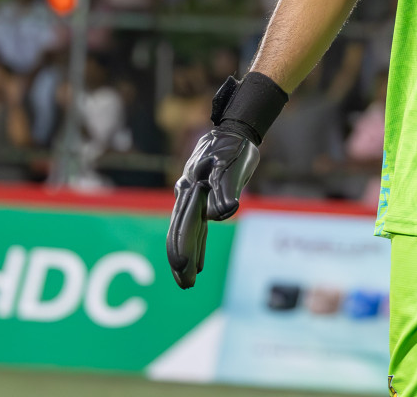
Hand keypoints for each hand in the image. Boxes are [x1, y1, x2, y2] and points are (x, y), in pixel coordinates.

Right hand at [166, 127, 259, 288]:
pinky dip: (197, 244)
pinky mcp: (205, 198)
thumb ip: (226, 189)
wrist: (235, 130)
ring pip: (188, 232)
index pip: (185, 223)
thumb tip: (221, 215)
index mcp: (192, 188)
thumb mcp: (232, 165)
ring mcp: (195, 197)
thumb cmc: (234, 146)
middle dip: (181, 260)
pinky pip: (197, 226)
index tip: (183, 267)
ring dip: (188, 257)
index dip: (183, 246)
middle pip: (181, 232)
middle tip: (185, 286)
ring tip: (188, 282)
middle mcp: (189, 195)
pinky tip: (199, 263)